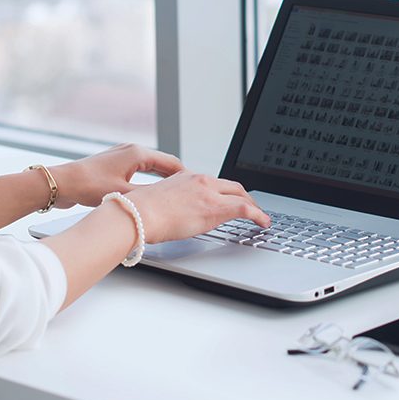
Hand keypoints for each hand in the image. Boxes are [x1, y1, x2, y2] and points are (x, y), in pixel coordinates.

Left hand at [47, 144, 183, 208]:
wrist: (62, 183)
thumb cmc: (88, 185)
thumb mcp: (123, 195)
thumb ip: (148, 196)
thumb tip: (166, 201)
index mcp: (137, 153)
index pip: (171, 162)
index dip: (185, 175)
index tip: (194, 186)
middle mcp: (130, 150)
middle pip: (162, 162)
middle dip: (176, 176)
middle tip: (187, 190)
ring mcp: (121, 156)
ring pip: (151, 165)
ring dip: (162, 177)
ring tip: (172, 191)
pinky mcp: (113, 164)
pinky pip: (139, 169)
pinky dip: (148, 178)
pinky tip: (149, 190)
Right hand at [120, 171, 269, 243]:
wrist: (136, 214)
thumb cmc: (138, 212)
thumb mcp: (157, 200)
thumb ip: (171, 203)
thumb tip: (172, 213)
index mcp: (186, 177)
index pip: (214, 182)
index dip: (226, 192)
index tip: (230, 198)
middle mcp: (200, 181)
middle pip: (233, 186)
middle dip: (245, 197)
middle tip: (252, 207)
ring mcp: (209, 193)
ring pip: (242, 195)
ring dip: (253, 206)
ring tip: (259, 216)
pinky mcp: (215, 209)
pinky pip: (245, 209)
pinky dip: (258, 215)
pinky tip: (263, 223)